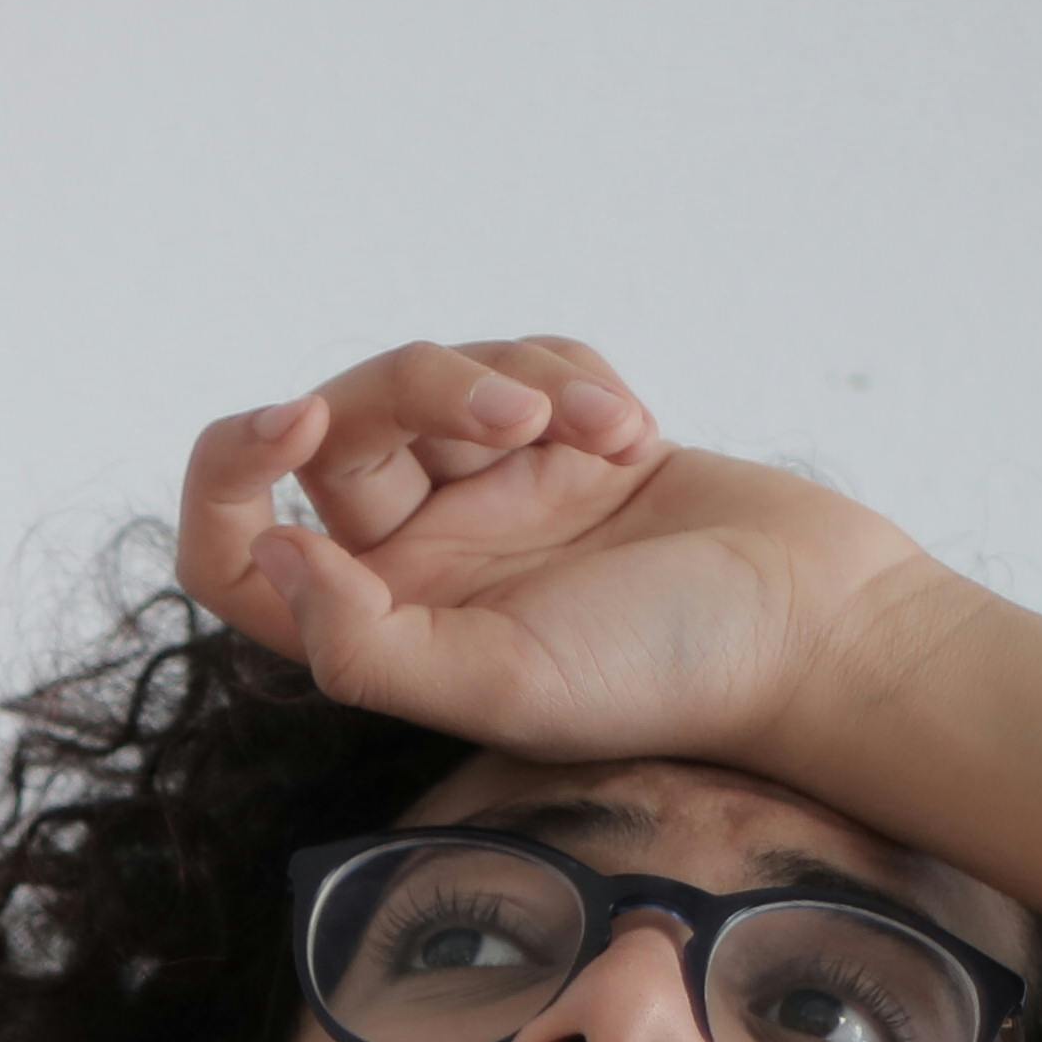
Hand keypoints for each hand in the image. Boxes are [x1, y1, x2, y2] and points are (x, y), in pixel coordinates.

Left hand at [178, 335, 963, 773]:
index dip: (228, 476)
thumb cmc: (663, 673)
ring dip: (523, 377)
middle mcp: (418, 557)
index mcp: (378, 624)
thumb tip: (264, 555)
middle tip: (519, 417)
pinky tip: (640, 436)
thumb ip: (362, 642)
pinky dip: (580, 378)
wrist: (813, 622)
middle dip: (424, 389)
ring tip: (618, 437)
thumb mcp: (498, 682)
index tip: (292, 425)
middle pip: (342, 427)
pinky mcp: (565, 437)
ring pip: (438, 379)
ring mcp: (492, 491)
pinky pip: (527, 359)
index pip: (232, 547)